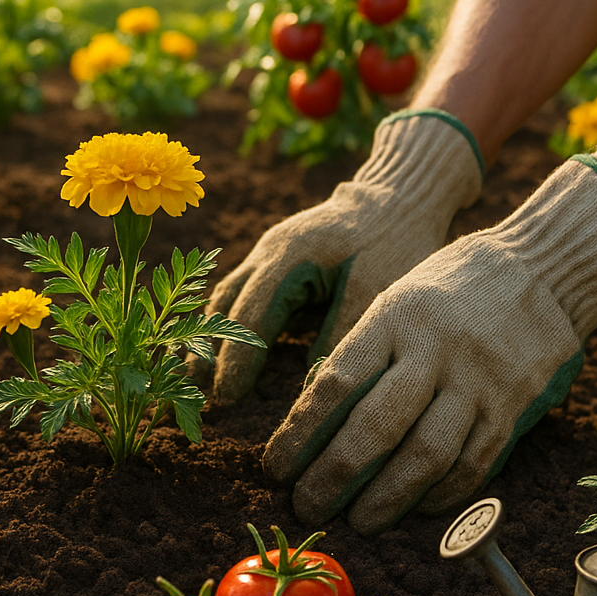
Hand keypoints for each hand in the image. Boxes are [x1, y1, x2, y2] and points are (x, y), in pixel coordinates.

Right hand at [202, 110, 482, 402]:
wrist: (400, 197)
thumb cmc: (394, 243)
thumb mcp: (376, 293)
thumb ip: (340, 337)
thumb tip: (312, 390)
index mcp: (289, 257)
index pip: (251, 316)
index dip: (236, 360)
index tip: (227, 399)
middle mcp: (269, 251)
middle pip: (226, 306)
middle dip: (209, 351)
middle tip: (197, 395)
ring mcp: (269, 250)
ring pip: (227, 296)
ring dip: (210, 334)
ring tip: (196, 376)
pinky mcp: (277, 256)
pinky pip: (241, 290)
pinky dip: (227, 319)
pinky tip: (220, 344)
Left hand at [263, 156, 596, 533]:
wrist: (544, 269)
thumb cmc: (449, 289)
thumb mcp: (396, 302)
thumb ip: (362, 356)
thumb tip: (312, 424)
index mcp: (396, 317)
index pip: (337, 383)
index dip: (300, 434)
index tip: (275, 468)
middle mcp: (437, 349)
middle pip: (377, 427)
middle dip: (334, 477)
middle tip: (306, 507)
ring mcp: (480, 381)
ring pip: (427, 456)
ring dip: (386, 500)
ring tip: (358, 522)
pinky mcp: (514, 407)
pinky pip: (474, 465)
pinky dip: (439, 495)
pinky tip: (413, 509)